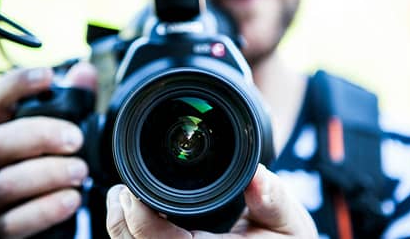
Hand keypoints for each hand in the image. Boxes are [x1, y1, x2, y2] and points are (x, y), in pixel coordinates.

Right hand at [0, 62, 96, 237]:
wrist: (32, 216)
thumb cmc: (43, 164)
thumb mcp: (59, 133)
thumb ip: (72, 103)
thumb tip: (84, 73)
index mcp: (0, 129)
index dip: (17, 85)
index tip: (48, 76)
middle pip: (0, 141)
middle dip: (40, 136)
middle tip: (75, 139)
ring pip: (7, 182)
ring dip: (48, 174)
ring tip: (80, 171)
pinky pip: (15, 221)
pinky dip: (45, 209)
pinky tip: (71, 199)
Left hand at [106, 164, 317, 238]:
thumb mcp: (289, 223)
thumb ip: (273, 200)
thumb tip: (258, 176)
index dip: (137, 217)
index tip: (131, 190)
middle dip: (120, 221)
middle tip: (120, 192)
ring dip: (123, 229)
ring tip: (122, 201)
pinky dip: (134, 236)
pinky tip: (137, 217)